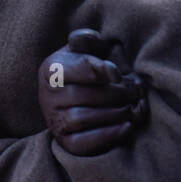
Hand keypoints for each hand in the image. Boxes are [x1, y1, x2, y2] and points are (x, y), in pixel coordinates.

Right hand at [38, 28, 148, 156]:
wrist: (75, 101)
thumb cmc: (85, 72)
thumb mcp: (84, 51)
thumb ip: (87, 40)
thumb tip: (89, 38)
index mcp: (51, 69)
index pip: (78, 68)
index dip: (103, 70)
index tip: (118, 73)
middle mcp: (47, 96)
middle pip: (83, 95)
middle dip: (115, 93)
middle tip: (133, 91)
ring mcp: (55, 121)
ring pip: (82, 118)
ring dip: (114, 112)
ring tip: (131, 107)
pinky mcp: (65, 143)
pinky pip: (83, 143)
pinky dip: (108, 135)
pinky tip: (126, 126)